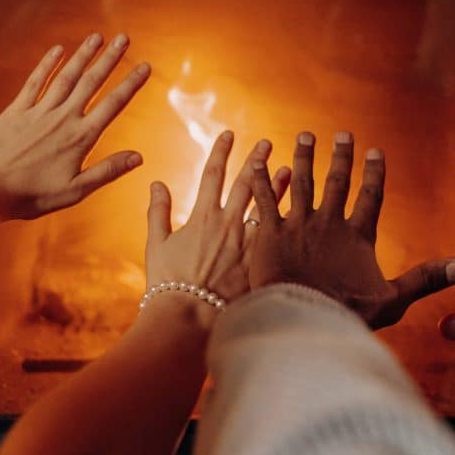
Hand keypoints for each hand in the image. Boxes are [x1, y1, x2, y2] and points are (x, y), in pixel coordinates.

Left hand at [0, 33, 150, 221]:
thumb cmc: (33, 195)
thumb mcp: (75, 191)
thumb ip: (107, 171)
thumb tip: (139, 157)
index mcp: (81, 138)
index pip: (113, 104)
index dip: (131, 83)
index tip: (145, 66)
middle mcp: (63, 118)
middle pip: (92, 82)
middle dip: (110, 58)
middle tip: (125, 38)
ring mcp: (39, 111)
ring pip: (66, 76)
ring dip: (83, 55)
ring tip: (97, 36)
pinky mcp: (17, 110)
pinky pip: (35, 81)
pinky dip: (47, 64)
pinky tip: (58, 49)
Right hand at [145, 131, 289, 327]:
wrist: (188, 320)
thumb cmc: (168, 287)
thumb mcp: (157, 245)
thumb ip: (158, 212)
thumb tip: (156, 183)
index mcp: (201, 216)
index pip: (212, 173)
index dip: (222, 151)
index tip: (230, 134)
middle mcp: (228, 224)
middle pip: (246, 183)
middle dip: (256, 160)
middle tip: (268, 143)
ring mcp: (247, 243)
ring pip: (268, 206)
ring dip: (278, 186)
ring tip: (290, 169)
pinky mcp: (261, 263)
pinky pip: (278, 237)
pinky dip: (287, 222)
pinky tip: (298, 214)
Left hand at [248, 131, 454, 328]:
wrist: (302, 320)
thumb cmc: (347, 314)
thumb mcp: (393, 300)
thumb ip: (427, 279)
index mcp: (358, 236)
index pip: (370, 197)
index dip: (374, 173)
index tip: (376, 151)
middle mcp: (328, 223)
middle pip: (336, 182)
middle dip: (341, 156)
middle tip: (342, 134)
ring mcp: (298, 225)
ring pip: (301, 182)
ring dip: (304, 157)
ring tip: (305, 136)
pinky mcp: (269, 233)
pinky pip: (265, 199)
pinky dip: (262, 178)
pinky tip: (258, 159)